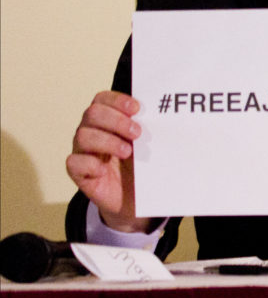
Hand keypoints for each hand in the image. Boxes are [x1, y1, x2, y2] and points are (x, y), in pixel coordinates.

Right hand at [65, 91, 150, 232]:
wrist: (133, 198)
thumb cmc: (140, 165)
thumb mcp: (147, 145)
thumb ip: (148, 128)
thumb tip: (164, 114)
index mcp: (107, 120)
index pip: (102, 99)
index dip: (117, 100)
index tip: (136, 108)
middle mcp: (92, 132)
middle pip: (92, 113)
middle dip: (116, 121)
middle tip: (137, 133)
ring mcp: (83, 151)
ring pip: (82, 136)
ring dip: (107, 141)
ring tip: (127, 152)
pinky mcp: (78, 172)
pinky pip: (74, 162)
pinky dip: (90, 164)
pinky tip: (103, 169)